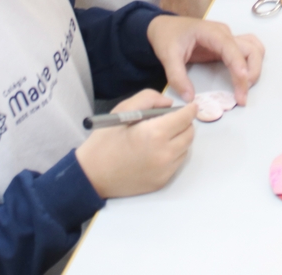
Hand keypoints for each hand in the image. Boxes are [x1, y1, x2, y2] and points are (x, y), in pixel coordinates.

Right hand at [75, 90, 195, 198]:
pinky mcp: (162, 182)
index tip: (189, 107)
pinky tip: (156, 150)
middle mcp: (164, 154)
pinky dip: (173, 154)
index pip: (185, 118)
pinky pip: (177, 163)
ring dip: (179, 139)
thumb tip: (169, 104)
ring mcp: (165, 171)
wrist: (92, 176)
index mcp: (155, 134)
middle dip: (184, 124)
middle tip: (171, 120)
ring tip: (161, 136)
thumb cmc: (105, 140)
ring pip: (186, 149)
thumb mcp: (122, 110)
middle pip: (190, 134)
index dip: (189, 110)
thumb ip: (149, 99)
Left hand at [146, 15, 263, 105]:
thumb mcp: (168, 56)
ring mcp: (228, 39)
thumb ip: (177, 77)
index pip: (232, 48)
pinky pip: (247, 52)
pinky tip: (244, 79)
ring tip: (244, 87)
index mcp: (211, 33)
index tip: (243, 83)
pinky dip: (251, 65)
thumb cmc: (167, 37)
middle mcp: (224, 34)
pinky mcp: (227, 47)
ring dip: (255, 68)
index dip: (239, 65)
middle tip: (242, 94)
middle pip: (251, 49)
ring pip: (254, 49)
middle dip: (252, 71)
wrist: (164, 27)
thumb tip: (190, 98)